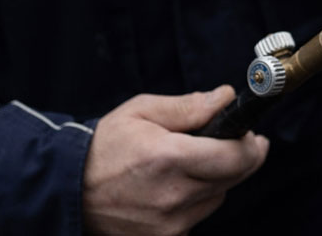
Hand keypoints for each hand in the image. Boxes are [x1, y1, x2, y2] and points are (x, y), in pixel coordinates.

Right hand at [82, 86, 269, 235]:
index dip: (251, 145)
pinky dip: (195, 200)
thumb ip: (189, 106)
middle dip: (239, 157)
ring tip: (190, 164)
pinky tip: (174, 187)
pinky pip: (198, 216)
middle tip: (233, 142)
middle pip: (233, 178)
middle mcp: (172, 195)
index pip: (234, 156)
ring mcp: (169, 224)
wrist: (67, 190)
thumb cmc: (104, 146)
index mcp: (168, 157)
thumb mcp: (142, 111)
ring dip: (216, 179)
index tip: (253, 135)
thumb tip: (225, 98)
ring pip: (217, 197)